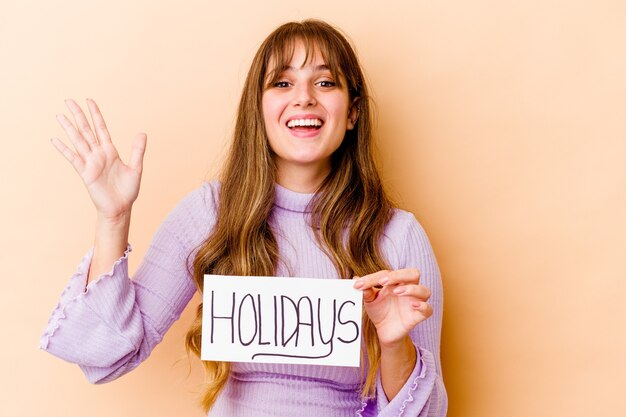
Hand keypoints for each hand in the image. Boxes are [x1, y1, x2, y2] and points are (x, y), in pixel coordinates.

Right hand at [50, 98, 146, 220]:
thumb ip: (137, 151)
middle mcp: (98, 154)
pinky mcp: (85, 173)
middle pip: (86, 130)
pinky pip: (73, 158)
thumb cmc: (128, 190)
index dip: (96, 115)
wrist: (121, 208)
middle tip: (69, 100)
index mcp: (110, 151)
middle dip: (79, 115)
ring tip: (59, 115)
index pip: (101, 128)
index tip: (89, 100)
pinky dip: (64, 149)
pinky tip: (54, 140)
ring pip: (78, 141)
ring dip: (69, 128)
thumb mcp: (136, 168)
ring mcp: (90, 162)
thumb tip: (142, 133)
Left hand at [353, 269, 432, 346]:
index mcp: (396, 282)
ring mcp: (415, 302)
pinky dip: (423, 306)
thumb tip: (354, 279)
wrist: (384, 331)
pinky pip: (428, 309)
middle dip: (399, 275)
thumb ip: (365, 290)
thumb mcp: (370, 300)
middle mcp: (408, 289)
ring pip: (424, 290)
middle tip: (383, 281)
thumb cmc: (379, 311)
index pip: (388, 273)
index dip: (373, 278)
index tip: (359, 285)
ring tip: (396, 292)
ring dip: (411, 289)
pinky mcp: (418, 316)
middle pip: (413, 273)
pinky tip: (413, 305)